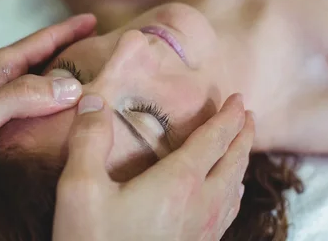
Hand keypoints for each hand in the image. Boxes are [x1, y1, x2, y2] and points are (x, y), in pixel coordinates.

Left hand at [0, 14, 95, 210]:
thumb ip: (24, 96)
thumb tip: (75, 88)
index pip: (42, 41)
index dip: (70, 29)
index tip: (95, 19)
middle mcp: (1, 81)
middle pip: (46, 61)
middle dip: (76, 53)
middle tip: (106, 53)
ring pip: (42, 87)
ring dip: (67, 83)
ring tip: (95, 85)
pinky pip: (35, 111)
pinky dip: (55, 110)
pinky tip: (66, 120)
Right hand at [53, 93, 254, 240]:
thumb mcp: (80, 191)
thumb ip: (89, 142)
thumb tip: (94, 100)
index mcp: (179, 183)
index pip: (215, 139)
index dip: (229, 116)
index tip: (238, 99)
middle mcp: (201, 205)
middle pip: (235, 161)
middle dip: (243, 135)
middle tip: (247, 116)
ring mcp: (205, 231)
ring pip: (235, 187)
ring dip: (242, 161)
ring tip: (242, 147)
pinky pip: (228, 212)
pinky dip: (234, 190)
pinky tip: (230, 194)